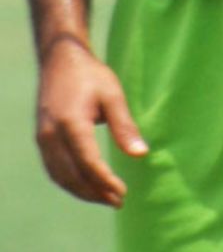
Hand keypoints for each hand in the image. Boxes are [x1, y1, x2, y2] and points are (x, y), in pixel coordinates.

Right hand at [36, 36, 147, 207]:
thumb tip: (141, 154)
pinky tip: (86, 186)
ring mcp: (43, 139)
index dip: (105, 181)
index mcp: (70, 123)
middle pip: (72, 176)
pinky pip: (54, 170)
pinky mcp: (42, 140)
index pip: (88, 163)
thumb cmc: (91, 75)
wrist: (61, 59)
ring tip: (105, 198)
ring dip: (82, 191)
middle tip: (118, 201)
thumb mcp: (113, 95)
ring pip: (61, 177)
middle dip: (95, 192)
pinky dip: (70, 182)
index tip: (123, 192)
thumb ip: (125, 126)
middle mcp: (51, 136)